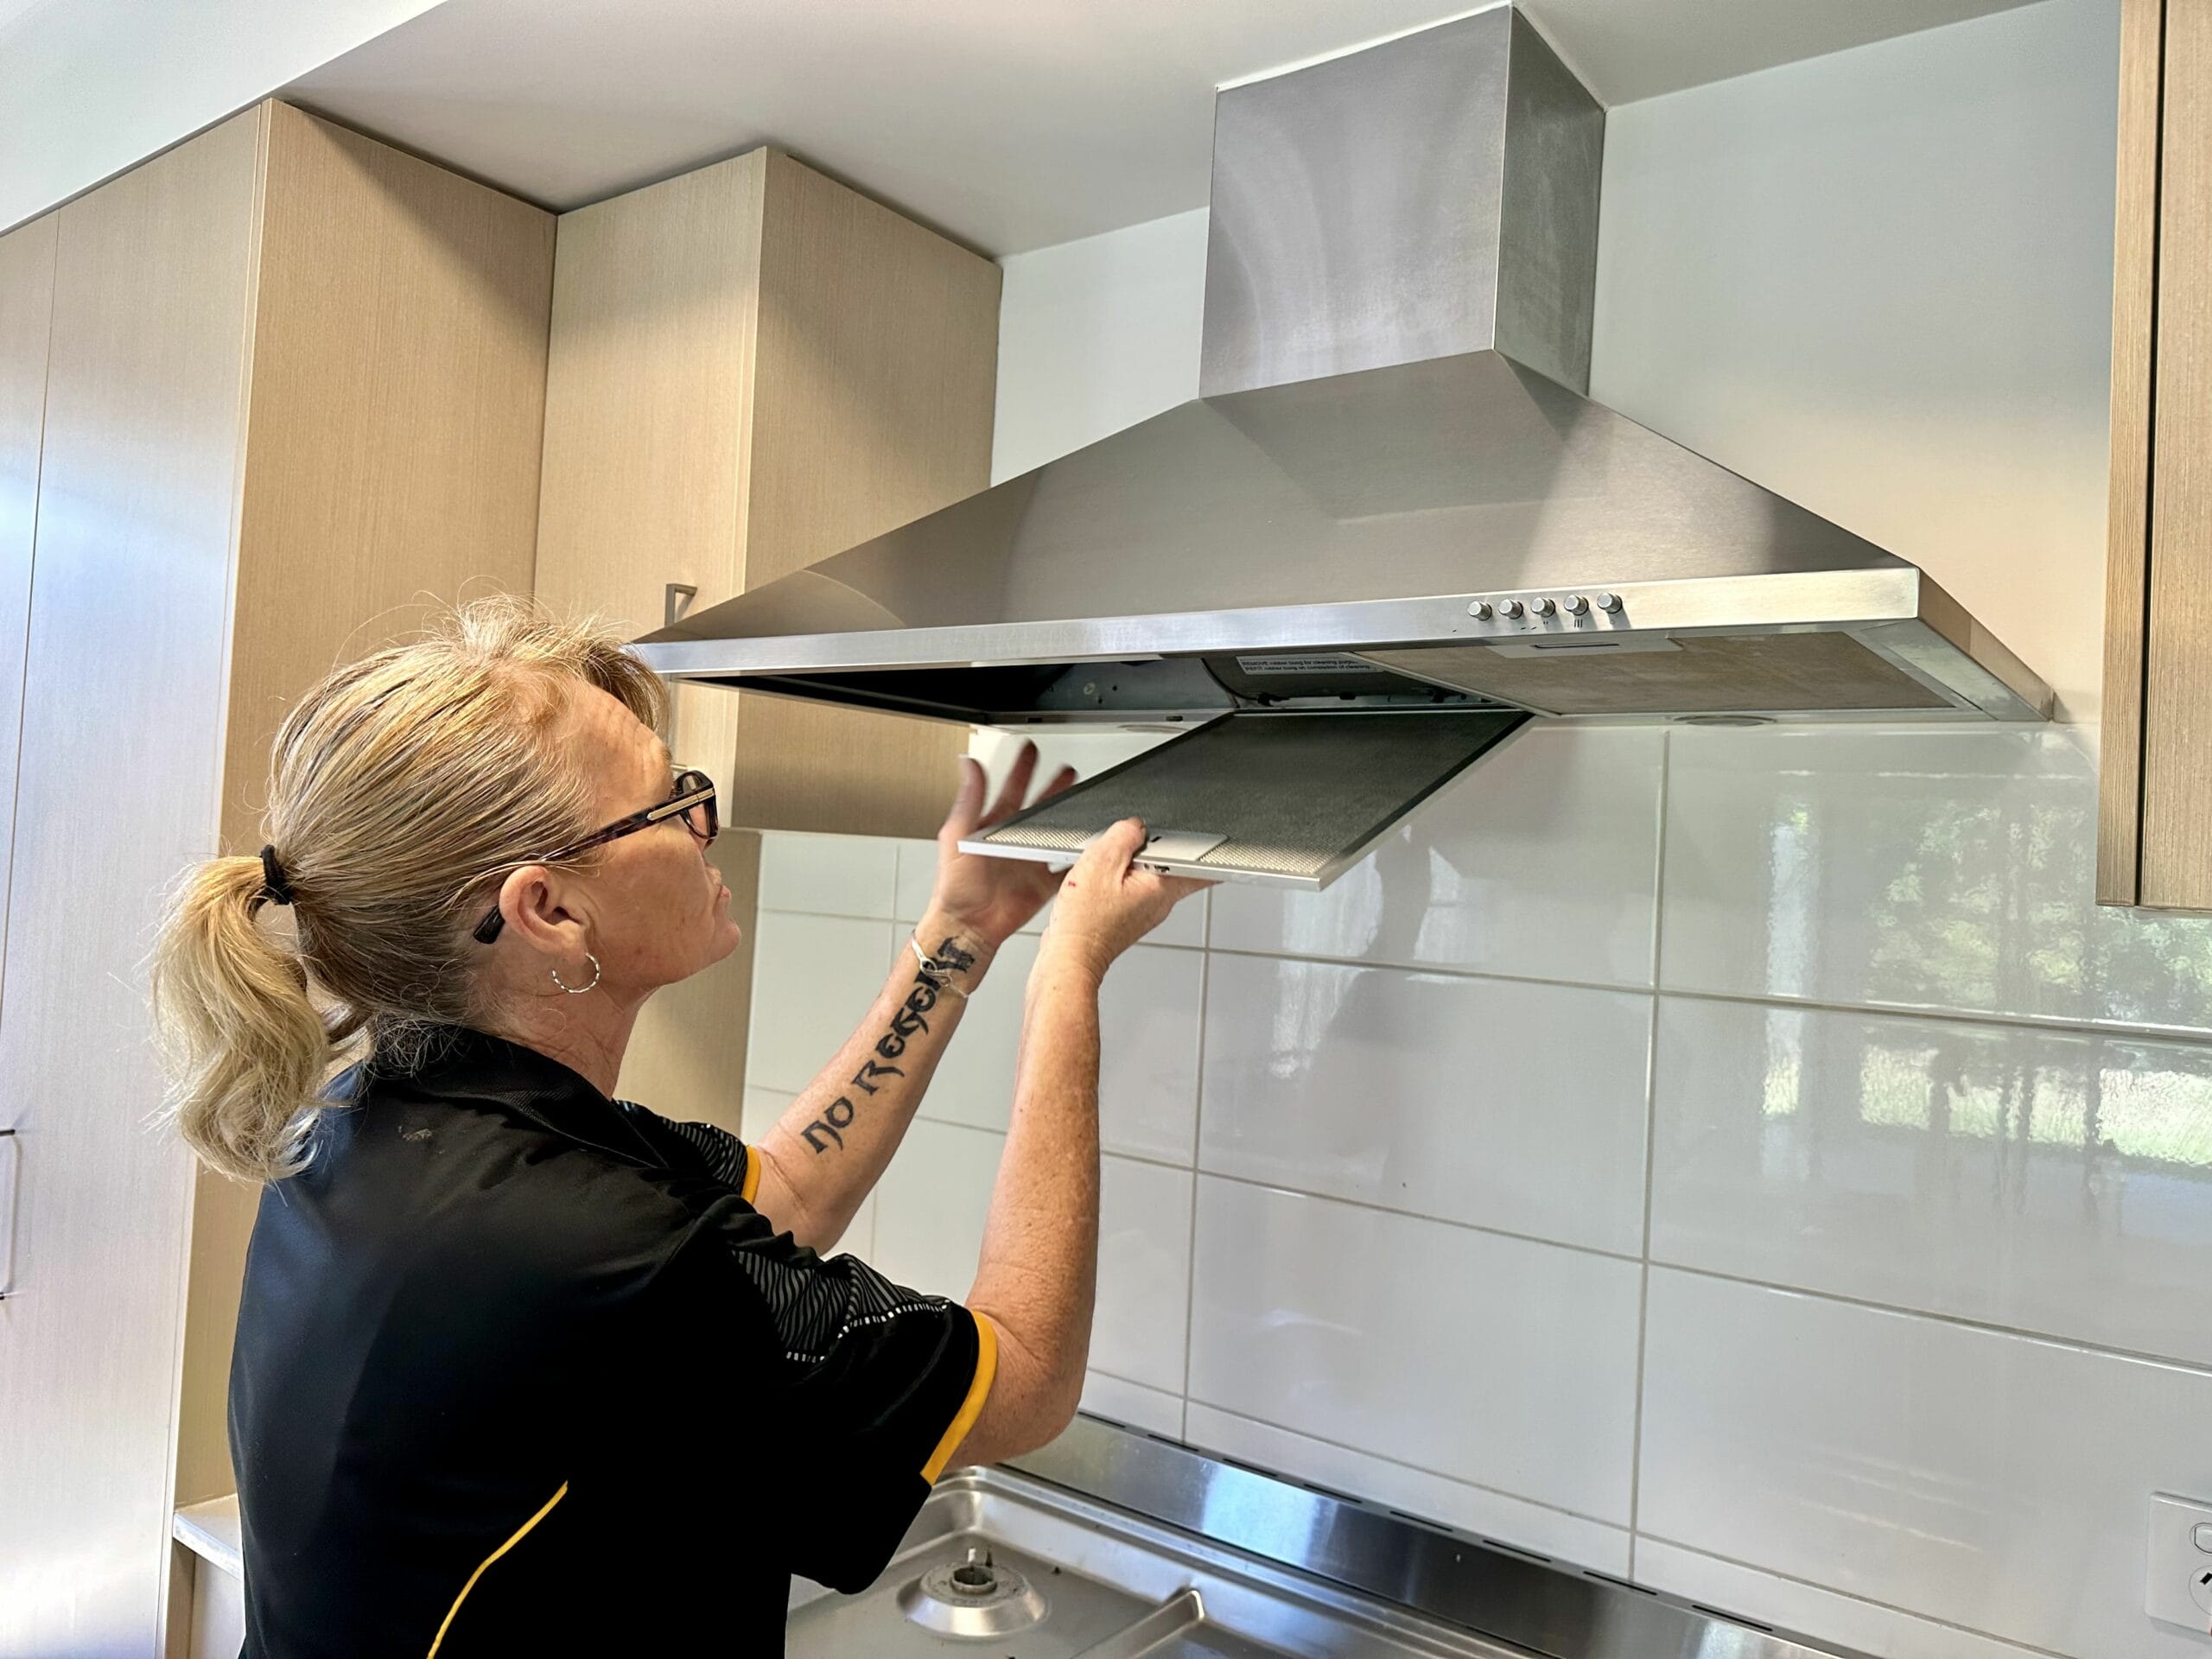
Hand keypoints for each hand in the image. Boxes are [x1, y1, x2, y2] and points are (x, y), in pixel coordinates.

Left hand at [924, 743, 1078, 957]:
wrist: (968, 927)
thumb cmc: (955, 889)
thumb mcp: (957, 837)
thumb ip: (968, 800)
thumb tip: (967, 765)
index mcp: (992, 826)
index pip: (1011, 789)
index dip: (1021, 769)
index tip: (1030, 751)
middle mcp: (1013, 841)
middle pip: (1039, 806)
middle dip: (1053, 787)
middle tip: (1067, 771)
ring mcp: (1029, 861)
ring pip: (1056, 833)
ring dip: (1070, 817)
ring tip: (1084, 800)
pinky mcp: (1043, 883)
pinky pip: (1066, 868)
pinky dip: (1079, 858)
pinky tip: (1092, 847)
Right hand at [1036, 818, 1209, 984]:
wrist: (1070, 956)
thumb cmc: (1085, 922)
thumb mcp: (1101, 863)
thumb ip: (1124, 836)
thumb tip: (1136, 826)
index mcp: (1163, 887)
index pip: (1202, 866)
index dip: (1203, 846)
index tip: (1203, 836)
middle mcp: (1161, 902)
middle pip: (1172, 865)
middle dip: (1155, 848)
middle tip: (1131, 844)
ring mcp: (1147, 911)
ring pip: (1150, 875)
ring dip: (1132, 863)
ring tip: (1106, 865)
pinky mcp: (1130, 916)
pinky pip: (1133, 888)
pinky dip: (1119, 878)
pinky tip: (1098, 880)